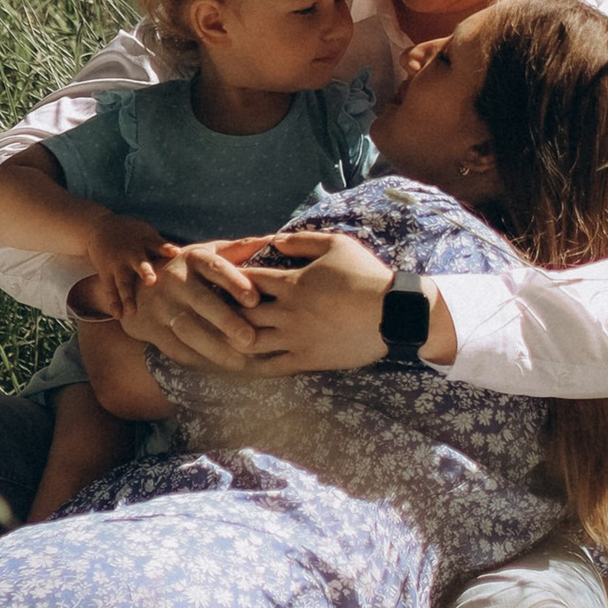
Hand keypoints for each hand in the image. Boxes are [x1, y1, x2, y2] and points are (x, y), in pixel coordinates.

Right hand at [75, 209, 177, 323]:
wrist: (98, 227)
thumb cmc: (131, 233)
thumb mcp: (146, 233)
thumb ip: (163, 247)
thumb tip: (185, 257)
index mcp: (145, 242)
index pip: (158, 245)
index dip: (167, 249)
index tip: (176, 253)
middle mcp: (131, 254)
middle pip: (139, 263)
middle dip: (145, 272)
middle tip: (151, 281)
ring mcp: (118, 264)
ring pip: (123, 282)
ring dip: (127, 296)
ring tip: (132, 311)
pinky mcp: (106, 272)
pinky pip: (110, 289)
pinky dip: (114, 302)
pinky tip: (118, 315)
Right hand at [114, 237, 264, 366]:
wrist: (138, 287)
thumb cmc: (190, 270)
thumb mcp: (208, 253)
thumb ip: (240, 249)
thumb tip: (276, 239)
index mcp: (194, 258)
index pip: (215, 268)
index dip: (234, 282)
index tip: (255, 299)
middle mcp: (175, 279)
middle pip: (203, 301)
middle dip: (226, 321)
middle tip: (250, 339)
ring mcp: (161, 305)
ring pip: (188, 329)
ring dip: (214, 348)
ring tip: (240, 363)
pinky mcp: (152, 328)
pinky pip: (176, 348)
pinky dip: (198, 360)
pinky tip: (219, 370)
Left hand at [232, 230, 420, 371]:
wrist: (393, 313)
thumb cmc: (365, 275)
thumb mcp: (335, 245)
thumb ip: (301, 241)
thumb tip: (274, 240)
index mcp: (291, 283)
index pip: (247, 280)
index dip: (230, 279)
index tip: (221, 280)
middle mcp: (287, 312)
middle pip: (241, 312)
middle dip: (225, 310)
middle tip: (214, 311)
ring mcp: (296, 338)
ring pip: (250, 342)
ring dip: (235, 338)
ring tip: (223, 338)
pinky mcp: (307, 359)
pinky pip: (272, 367)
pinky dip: (254, 366)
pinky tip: (244, 365)